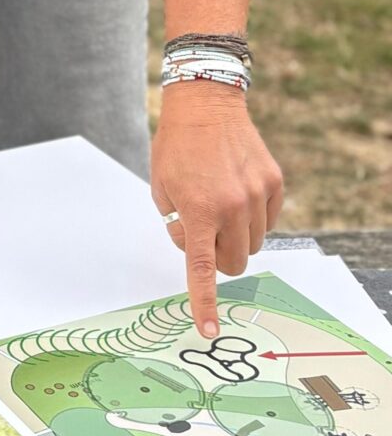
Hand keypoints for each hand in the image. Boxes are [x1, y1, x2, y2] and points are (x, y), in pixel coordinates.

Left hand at [152, 83, 284, 338]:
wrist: (206, 105)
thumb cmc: (175, 148)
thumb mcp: (161, 189)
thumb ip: (178, 225)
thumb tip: (195, 250)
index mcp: (199, 211)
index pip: (203, 269)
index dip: (205, 302)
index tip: (208, 329)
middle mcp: (233, 207)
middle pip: (235, 263)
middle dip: (220, 259)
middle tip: (204, 234)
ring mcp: (258, 195)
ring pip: (253, 243)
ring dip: (236, 237)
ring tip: (218, 205)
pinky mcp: (274, 183)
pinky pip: (268, 220)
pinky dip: (253, 218)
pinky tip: (236, 193)